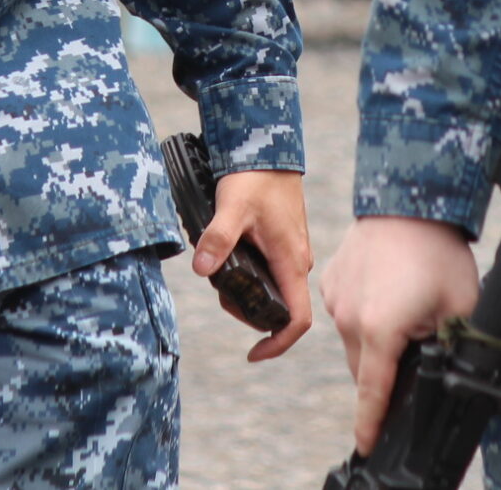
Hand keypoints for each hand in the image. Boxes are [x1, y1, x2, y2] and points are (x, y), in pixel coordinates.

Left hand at [197, 168, 313, 361]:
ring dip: (247, 293)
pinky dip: (250, 275)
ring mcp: (292, 252)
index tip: (252, 354)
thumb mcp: (232, 208)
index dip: (277, 344)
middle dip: (248, 312)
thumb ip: (218, 240)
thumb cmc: (255, 177)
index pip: (297, 320)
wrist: (268, 147)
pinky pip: (271, 272)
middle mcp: (297, 262)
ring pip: (273, 290)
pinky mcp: (284, 242)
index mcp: (291, 262)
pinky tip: (228, 257)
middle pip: (279, 309)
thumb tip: (202, 270)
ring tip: (220, 272)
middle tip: (219, 293)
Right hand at [319, 216, 478, 454]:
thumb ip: (448, 349)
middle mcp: (349, 319)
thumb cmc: (439, 251)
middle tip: (419, 341)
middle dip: (386, 371)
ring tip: (407, 306)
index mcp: (380, 331)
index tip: (367, 447)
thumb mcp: (460, 309)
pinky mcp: (330, 281)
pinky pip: (347, 313)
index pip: (373, 394)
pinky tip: (390, 290)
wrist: (410, 196)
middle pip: (365, 369)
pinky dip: (365, 314)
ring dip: (376, 341)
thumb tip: (441, 375)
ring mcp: (336, 299)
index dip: (371, 424)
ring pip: (354, 342)